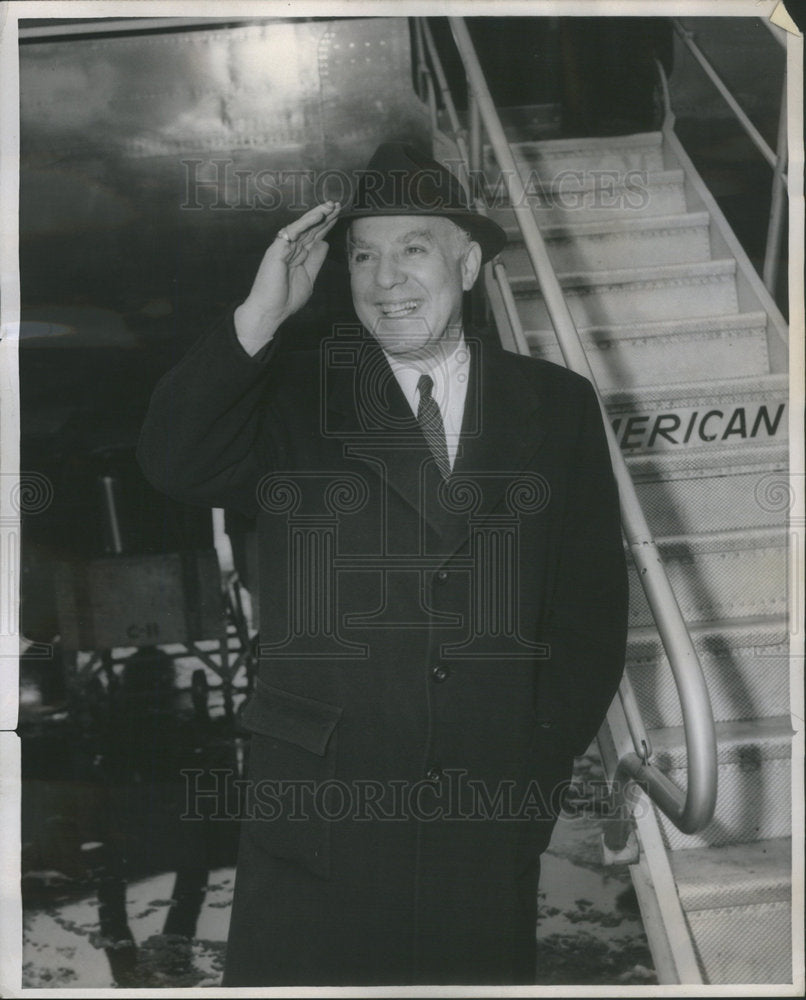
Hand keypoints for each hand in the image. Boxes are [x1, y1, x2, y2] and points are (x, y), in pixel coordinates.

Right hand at [234, 200, 340, 354]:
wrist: (271, 311)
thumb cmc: (286, 298)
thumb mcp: (309, 277)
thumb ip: (316, 260)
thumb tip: (324, 243)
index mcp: (298, 255)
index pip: (314, 235)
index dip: (326, 225)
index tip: (338, 214)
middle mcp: (291, 248)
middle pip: (310, 228)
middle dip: (324, 216)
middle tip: (337, 204)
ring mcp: (283, 248)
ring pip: (302, 226)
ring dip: (317, 215)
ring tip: (330, 205)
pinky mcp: (277, 250)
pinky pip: (292, 232)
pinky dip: (306, 223)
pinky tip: (318, 215)